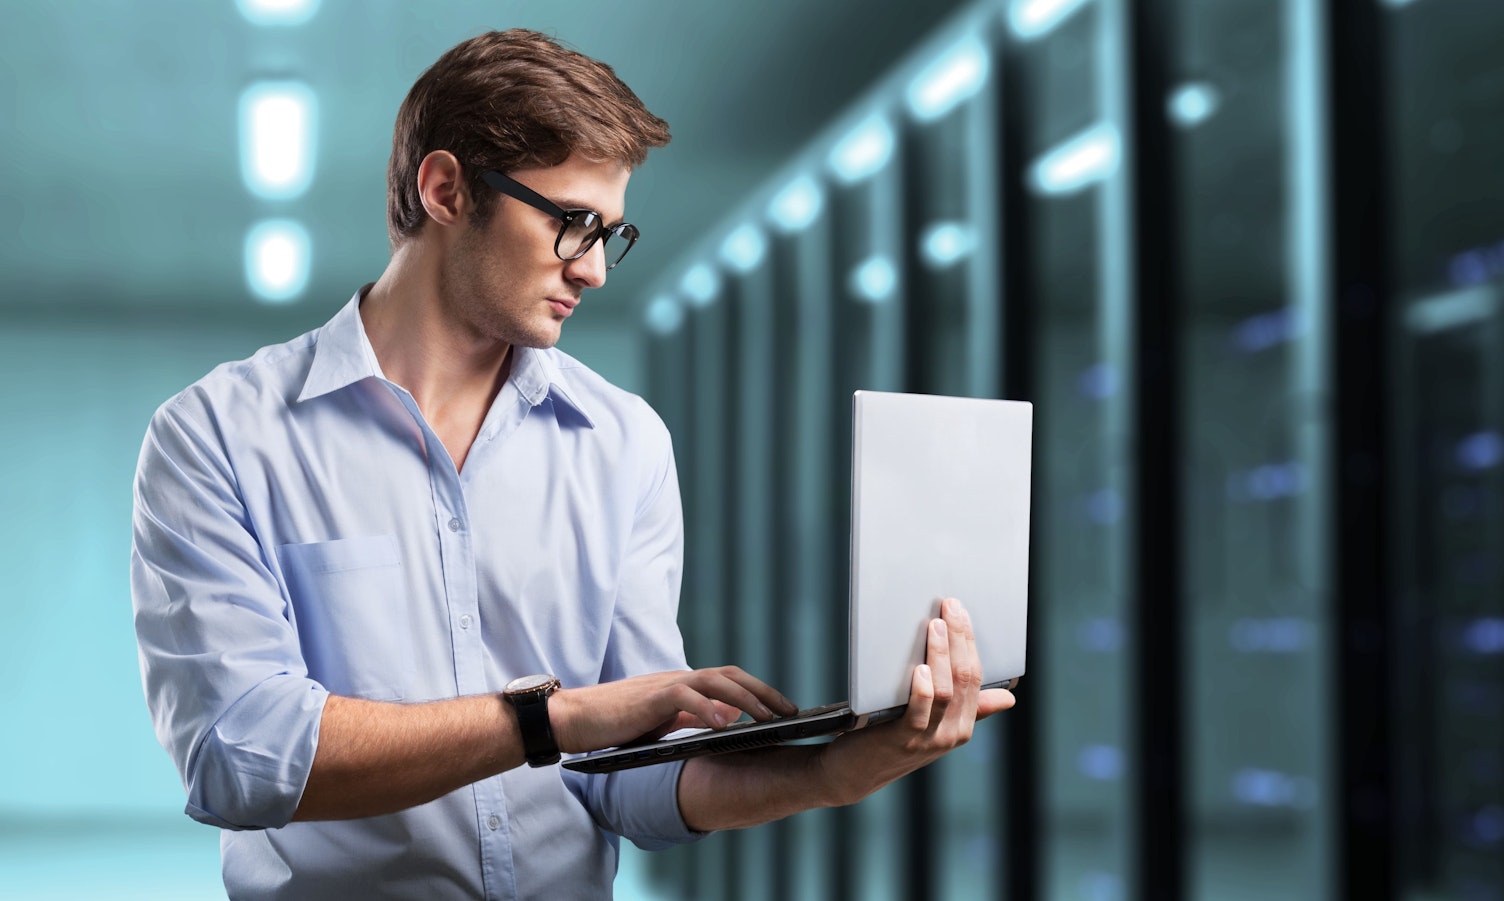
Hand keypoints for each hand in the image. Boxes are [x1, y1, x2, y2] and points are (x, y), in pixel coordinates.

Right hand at [548, 667, 797, 754]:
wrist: (574, 718)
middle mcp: (679, 679)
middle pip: (731, 676)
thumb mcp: (662, 722)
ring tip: (769, 717)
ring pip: (715, 681)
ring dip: (746, 698)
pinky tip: (725, 725)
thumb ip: (691, 718)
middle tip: (791, 712)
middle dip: (764, 692)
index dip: (759, 692)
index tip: (784, 710)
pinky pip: (685, 698)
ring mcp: (665, 685)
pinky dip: (708, 709)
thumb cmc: (616, 723)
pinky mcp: (650, 698)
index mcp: (684, 685)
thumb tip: (726, 720)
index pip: (730, 681)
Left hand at [816, 597, 1014, 805]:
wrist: (855, 773)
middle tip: (950, 607)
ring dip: (941, 655)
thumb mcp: (935, 724)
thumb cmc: (893, 739)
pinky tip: (919, 668)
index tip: (961, 611)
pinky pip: (918, 711)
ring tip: (935, 626)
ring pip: (944, 691)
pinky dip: (921, 688)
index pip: (976, 678)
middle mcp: (951, 733)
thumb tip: (1007, 698)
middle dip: (959, 638)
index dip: (970, 642)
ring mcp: (927, 738)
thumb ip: (968, 709)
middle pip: (963, 679)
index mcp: (962, 725)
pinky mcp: (900, 739)